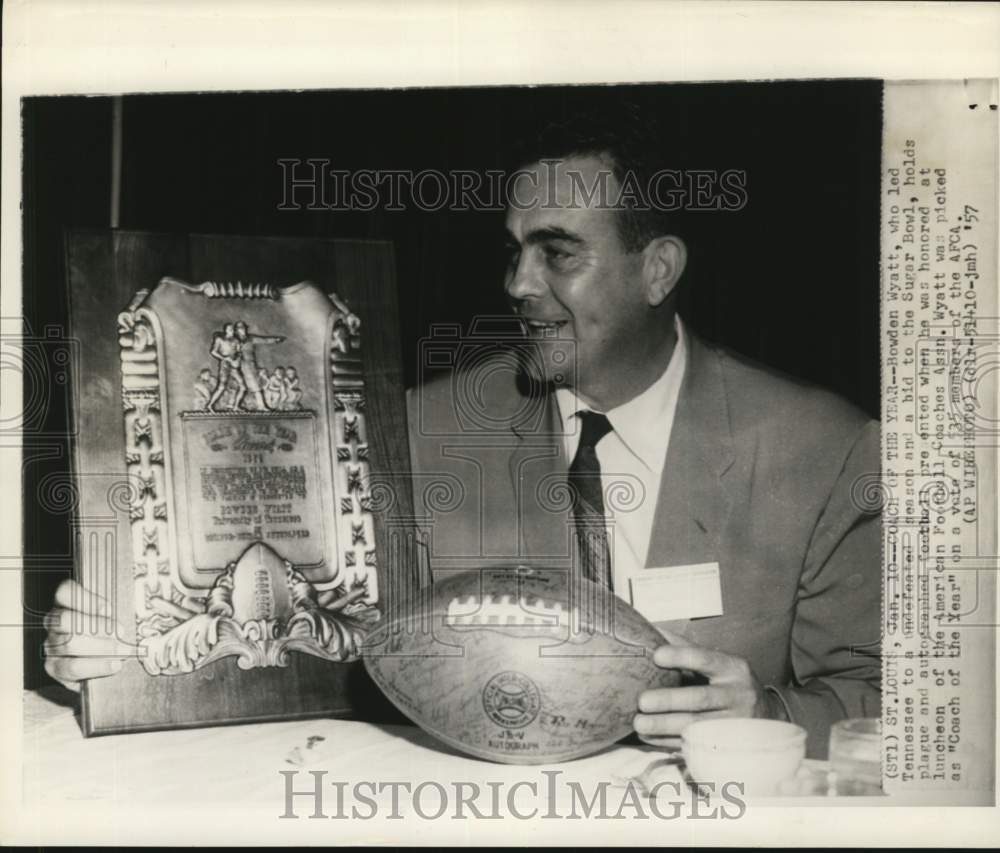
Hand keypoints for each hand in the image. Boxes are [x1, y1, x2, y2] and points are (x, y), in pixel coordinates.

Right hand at [43, 579, 136, 691]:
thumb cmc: (110, 631)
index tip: (109, 609)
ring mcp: (51, 644)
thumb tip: (134, 606)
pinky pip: (70, 667)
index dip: (85, 599)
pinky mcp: (54, 667)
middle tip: (121, 633)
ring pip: (68, 644)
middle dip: (97, 627)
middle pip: (65, 620)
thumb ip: (115, 609)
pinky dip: (95, 666)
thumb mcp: (113, 614)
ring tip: (122, 651)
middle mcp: (54, 622)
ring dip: (100, 648)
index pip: (64, 592)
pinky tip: (114, 664)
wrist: (104, 660)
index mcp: (67, 602)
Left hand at [634, 628, 769, 745]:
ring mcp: (734, 723)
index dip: (680, 657)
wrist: (767, 716)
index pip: (705, 660)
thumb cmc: (730, 683)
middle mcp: (737, 695)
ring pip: (697, 726)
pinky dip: (668, 741)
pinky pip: (695, 744)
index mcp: (733, 669)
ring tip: (638, 723)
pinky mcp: (728, 745)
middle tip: (642, 701)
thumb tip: (652, 631)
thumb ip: (686, 648)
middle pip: (700, 698)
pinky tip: (648, 737)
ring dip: (664, 726)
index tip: (656, 655)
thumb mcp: (719, 662)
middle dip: (668, 700)